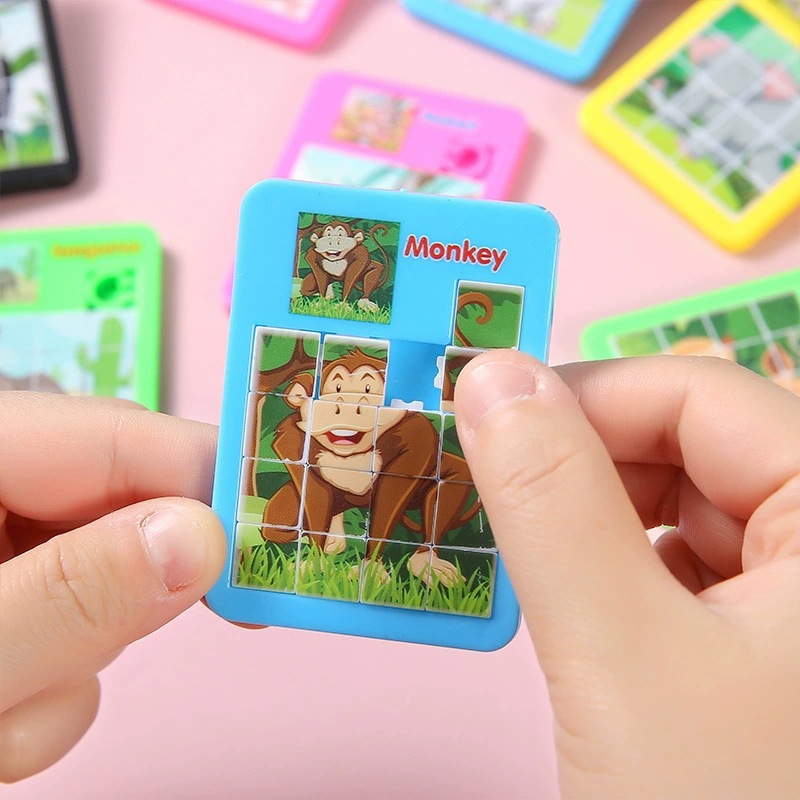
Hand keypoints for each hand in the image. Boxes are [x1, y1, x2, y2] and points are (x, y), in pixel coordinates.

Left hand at [0, 393, 225, 781]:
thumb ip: (66, 596)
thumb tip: (201, 542)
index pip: (127, 438)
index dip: (213, 491)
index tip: (279, 555)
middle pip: (120, 522)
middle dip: (114, 612)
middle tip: (53, 676)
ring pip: (97, 595)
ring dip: (64, 673)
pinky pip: (62, 636)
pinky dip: (39, 694)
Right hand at [455, 353, 799, 798]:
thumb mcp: (622, 656)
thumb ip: (549, 499)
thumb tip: (488, 375)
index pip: (702, 395)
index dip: (586, 397)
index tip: (484, 425)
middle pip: (696, 443)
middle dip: (585, 461)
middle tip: (495, 499)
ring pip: (687, 501)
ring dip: (597, 516)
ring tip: (536, 559)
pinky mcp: (775, 642)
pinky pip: (689, 561)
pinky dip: (623, 564)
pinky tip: (589, 606)